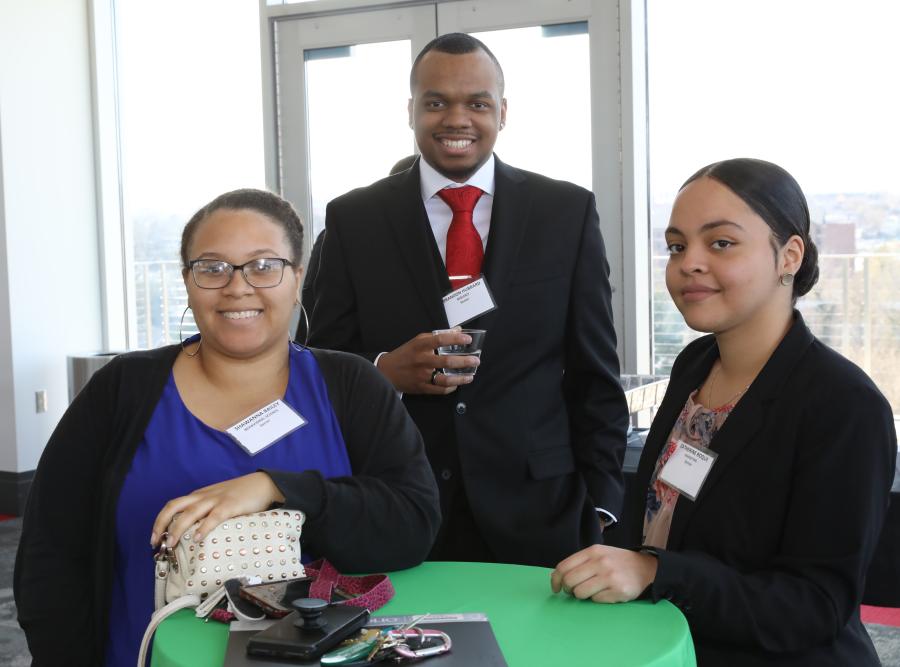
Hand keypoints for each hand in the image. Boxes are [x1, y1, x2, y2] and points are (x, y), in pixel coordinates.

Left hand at [150, 472, 285, 547]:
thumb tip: (193, 534)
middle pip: (174, 506)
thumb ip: (207, 512)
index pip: (173, 506)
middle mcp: (203, 496)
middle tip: (156, 542)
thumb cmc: (242, 495)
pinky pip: (213, 517)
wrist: (264, 484)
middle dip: (161, 524)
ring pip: (189, 513)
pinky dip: (203, 528)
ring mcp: (216, 500)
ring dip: (177, 529)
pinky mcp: (230, 506)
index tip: (154, 538)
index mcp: (199, 495)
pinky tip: (197, 539)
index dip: (160, 521)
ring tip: (170, 544)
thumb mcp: (219, 500)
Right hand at [376, 329, 479, 394]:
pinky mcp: (421, 388)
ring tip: (470, 376)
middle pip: (446, 362)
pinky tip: (457, 384)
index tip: (468, 339)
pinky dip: (450, 387)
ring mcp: (421, 376)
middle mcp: (421, 360)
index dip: (455, 339)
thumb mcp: (418, 341)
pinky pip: (440, 390)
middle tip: (476, 360)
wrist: (386, 371)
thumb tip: (458, 330)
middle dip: (464, 361)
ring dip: (461, 378)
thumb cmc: (406, 354)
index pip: (440, 340)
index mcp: (420, 346)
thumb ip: (438, 335)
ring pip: (445, 379)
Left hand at [550, 545, 657, 602]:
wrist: (646, 568)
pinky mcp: (618, 591)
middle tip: (574, 591)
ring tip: (591, 591)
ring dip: (582, 595)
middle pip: (570, 581)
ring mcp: (610, 577)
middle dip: (568, 589)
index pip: (564, 566)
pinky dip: (597, 599)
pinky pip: (596, 600)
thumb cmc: (617, 562)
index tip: (556, 588)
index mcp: (592, 551)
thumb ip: (579, 562)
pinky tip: (605, 593)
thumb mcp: (598, 554)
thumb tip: (556, 576)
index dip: (556, 579)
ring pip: (580, 593)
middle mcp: (600, 562)